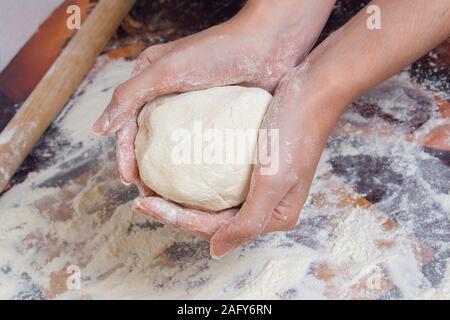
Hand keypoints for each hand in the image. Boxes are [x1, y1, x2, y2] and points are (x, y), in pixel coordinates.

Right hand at [93, 0, 335, 186]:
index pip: (128, 122)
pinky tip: (196, 182)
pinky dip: (193, 164)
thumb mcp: (167, 70)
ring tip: (168, 195)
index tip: (129, 180)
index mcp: (150, 79)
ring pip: (173, 145)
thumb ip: (129, 97)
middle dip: (144, 167)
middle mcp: (168, 95)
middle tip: (148, 193)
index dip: (124, 153)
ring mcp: (193, 107)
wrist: (271, 44)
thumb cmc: (219, 50)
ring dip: (168, 170)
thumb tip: (99, 129)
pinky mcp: (216, 116)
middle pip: (149, 137)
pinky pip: (199, 144)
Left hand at [132, 61, 342, 256]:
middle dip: (176, 212)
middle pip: (213, 219)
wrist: (310, 90)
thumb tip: (216, 251)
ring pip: (213, 202)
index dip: (178, 219)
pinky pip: (219, 180)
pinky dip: (196, 179)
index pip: (216, 228)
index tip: (145, 204)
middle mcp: (266, 206)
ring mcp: (259, 186)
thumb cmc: (296, 133)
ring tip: (153, 188)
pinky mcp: (253, 167)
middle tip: (143, 198)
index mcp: (274, 216)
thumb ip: (247, 222)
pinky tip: (178, 171)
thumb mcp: (274, 182)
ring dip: (183, 197)